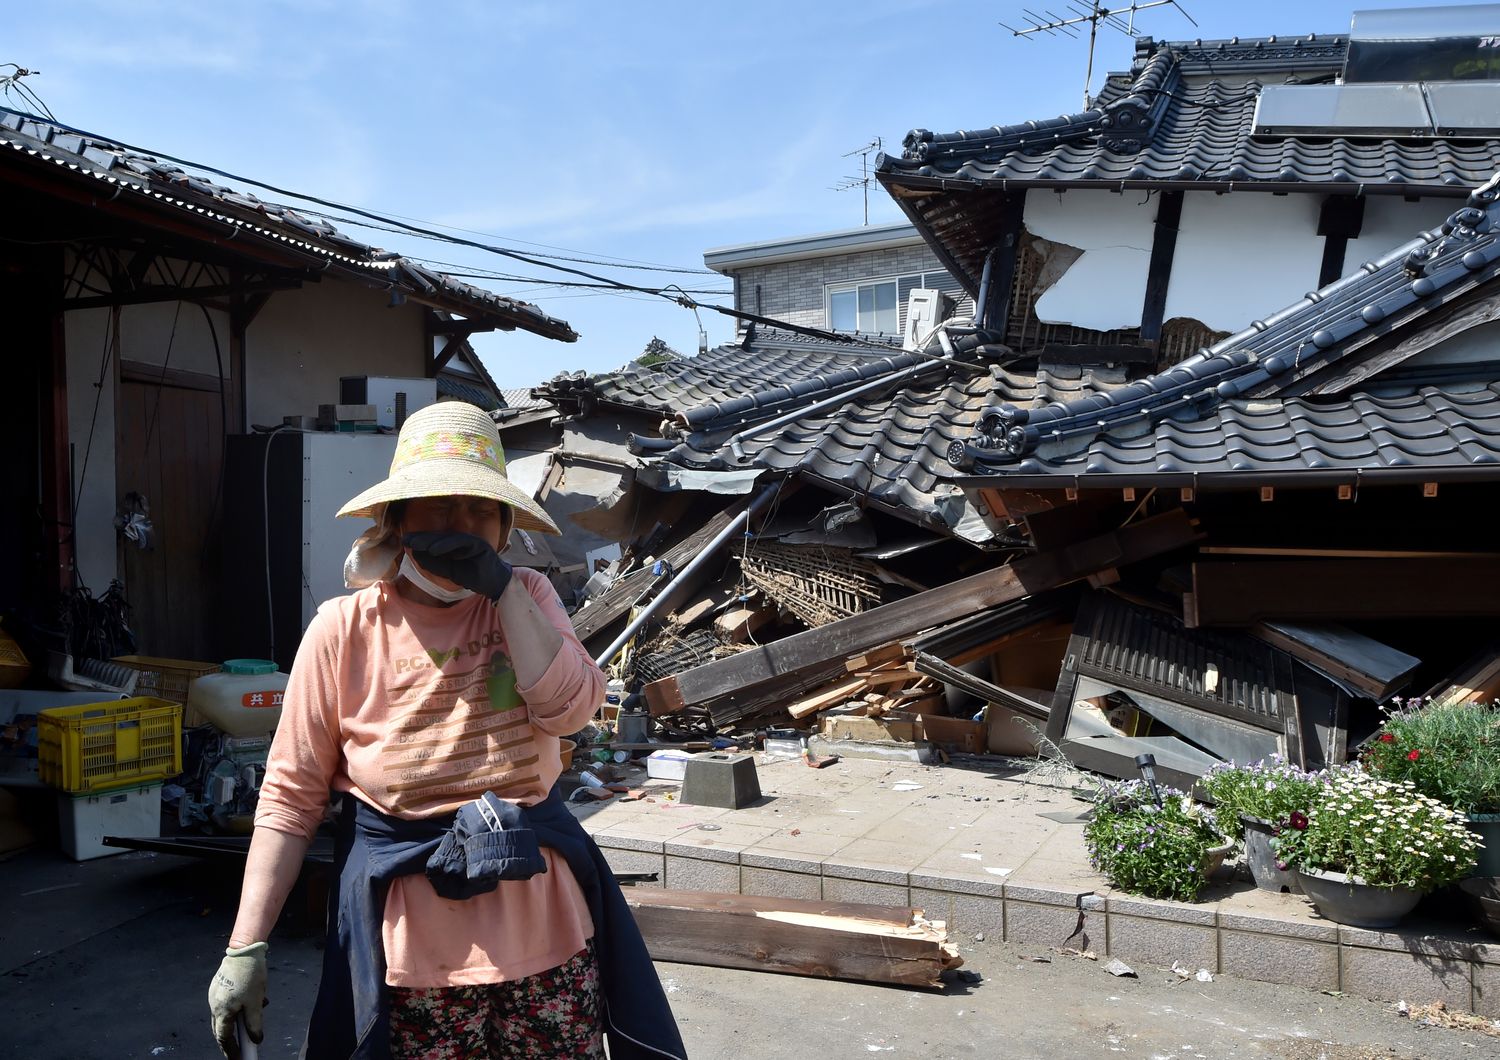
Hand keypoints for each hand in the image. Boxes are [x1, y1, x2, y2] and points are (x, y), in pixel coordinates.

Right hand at [209, 941, 267, 1058]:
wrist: (244, 950)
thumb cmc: (250, 976)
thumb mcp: (255, 1002)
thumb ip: (255, 1023)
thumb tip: (256, 1040)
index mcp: (221, 1010)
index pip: (223, 1037)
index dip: (230, 1049)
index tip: (238, 1058)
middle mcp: (214, 1004)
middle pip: (220, 1028)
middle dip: (230, 1039)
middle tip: (240, 1048)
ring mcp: (215, 994)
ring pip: (224, 1014)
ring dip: (236, 1022)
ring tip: (252, 1020)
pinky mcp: (220, 985)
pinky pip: (227, 1003)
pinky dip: (237, 1009)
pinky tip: (251, 1003)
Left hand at [404, 531, 513, 599]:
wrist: (493, 583)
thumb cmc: (472, 576)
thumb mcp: (448, 572)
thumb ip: (434, 565)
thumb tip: (417, 556)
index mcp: (453, 547)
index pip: (434, 541)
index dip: (420, 541)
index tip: (404, 542)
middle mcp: (461, 541)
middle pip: (439, 537)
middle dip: (422, 538)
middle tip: (406, 540)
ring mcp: (470, 541)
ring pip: (448, 538)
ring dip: (432, 541)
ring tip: (417, 545)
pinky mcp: (478, 544)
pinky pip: (461, 543)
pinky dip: (447, 545)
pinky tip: (434, 549)